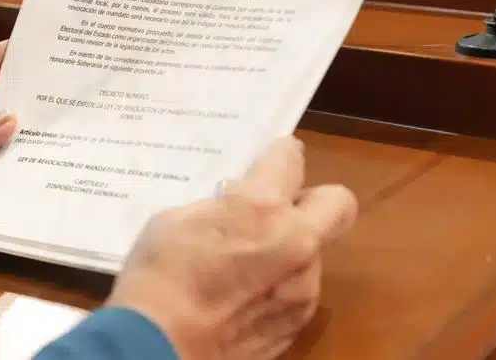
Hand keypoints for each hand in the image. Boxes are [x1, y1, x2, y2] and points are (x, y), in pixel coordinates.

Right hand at [106, 137, 356, 359]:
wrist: (157, 346)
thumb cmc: (159, 274)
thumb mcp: (178, 219)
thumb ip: (221, 207)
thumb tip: (236, 207)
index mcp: (261, 207)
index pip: (289, 159)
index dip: (281, 154)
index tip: (275, 157)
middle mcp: (296, 243)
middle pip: (338, 203)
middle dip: (314, 199)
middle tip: (279, 209)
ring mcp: (302, 289)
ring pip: (314, 253)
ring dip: (290, 249)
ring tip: (247, 264)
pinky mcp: (296, 325)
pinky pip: (298, 290)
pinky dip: (279, 285)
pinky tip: (243, 296)